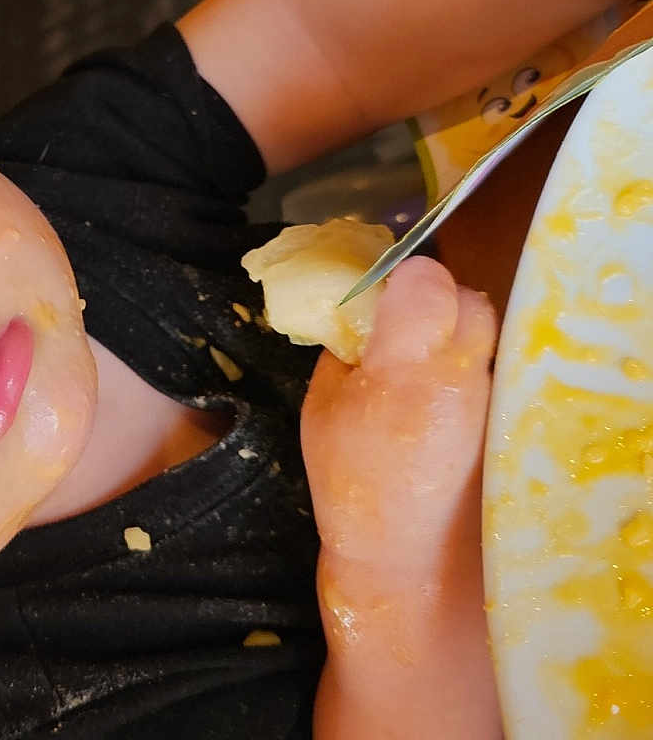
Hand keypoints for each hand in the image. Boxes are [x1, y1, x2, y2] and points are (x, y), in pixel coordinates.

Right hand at [302, 255, 496, 574]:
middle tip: (406, 326)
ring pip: (487, 333)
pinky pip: (495, 369)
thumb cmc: (351, 482)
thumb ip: (347, 348)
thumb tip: (364, 312)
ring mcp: (494, 398)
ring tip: (425, 367)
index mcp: (404, 365)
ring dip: (456, 335)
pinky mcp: (511, 420)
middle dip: (437, 300)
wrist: (409, 556)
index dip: (404, 278)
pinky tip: (444, 400)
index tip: (385, 296)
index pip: (426, 278)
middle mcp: (461, 374)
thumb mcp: (322, 404)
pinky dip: (471, 371)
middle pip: (468, 297)